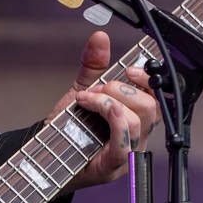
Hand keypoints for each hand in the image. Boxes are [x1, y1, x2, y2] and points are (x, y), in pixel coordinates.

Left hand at [51, 31, 160, 191]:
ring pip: (138, 120)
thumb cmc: (66, 130)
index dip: (150, 80)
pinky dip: (112, 118)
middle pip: (152, 107)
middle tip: (95, 90)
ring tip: (85, 100)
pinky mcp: (113, 165)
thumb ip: (93, 67)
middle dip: (120, 89)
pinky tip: (95, 108)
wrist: (43, 155)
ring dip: (108, 101)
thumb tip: (100, 37)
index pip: (159, 99)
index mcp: (135, 119)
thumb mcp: (81, 92)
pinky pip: (124, 140)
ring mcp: (128, 154)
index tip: (131, 69)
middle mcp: (137, 138)